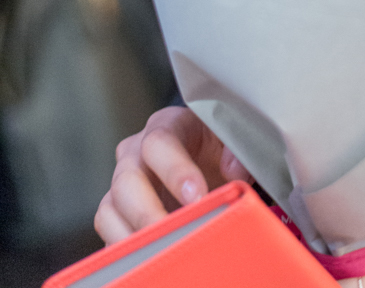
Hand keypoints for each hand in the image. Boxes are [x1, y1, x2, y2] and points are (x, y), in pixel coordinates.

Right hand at [95, 107, 251, 244]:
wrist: (204, 158)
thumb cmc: (216, 147)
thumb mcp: (231, 139)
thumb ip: (237, 149)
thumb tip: (234, 171)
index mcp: (167, 126)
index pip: (159, 143)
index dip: (176, 171)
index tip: (197, 198)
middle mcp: (136, 152)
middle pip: (126, 179)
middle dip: (149, 212)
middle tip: (173, 234)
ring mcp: (122, 183)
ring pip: (110, 209)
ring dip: (134, 235)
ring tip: (160, 252)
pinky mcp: (116, 212)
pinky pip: (109, 231)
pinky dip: (125, 249)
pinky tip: (149, 257)